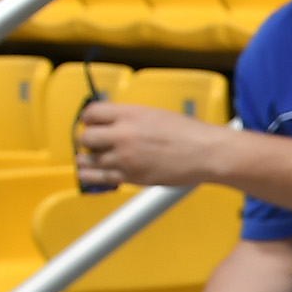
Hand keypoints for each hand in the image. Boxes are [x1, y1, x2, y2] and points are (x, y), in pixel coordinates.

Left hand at [75, 98, 226, 193]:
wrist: (205, 152)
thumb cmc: (187, 133)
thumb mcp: (154, 114)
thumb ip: (130, 118)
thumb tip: (114, 124)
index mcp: (129, 114)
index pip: (90, 113)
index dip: (87, 119)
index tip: (90, 124)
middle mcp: (122, 134)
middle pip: (85, 137)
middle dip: (88, 141)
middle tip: (95, 144)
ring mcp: (124, 158)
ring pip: (89, 160)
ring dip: (88, 159)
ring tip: (93, 160)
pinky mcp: (130, 177)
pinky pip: (99, 178)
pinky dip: (91, 176)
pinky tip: (88, 173)